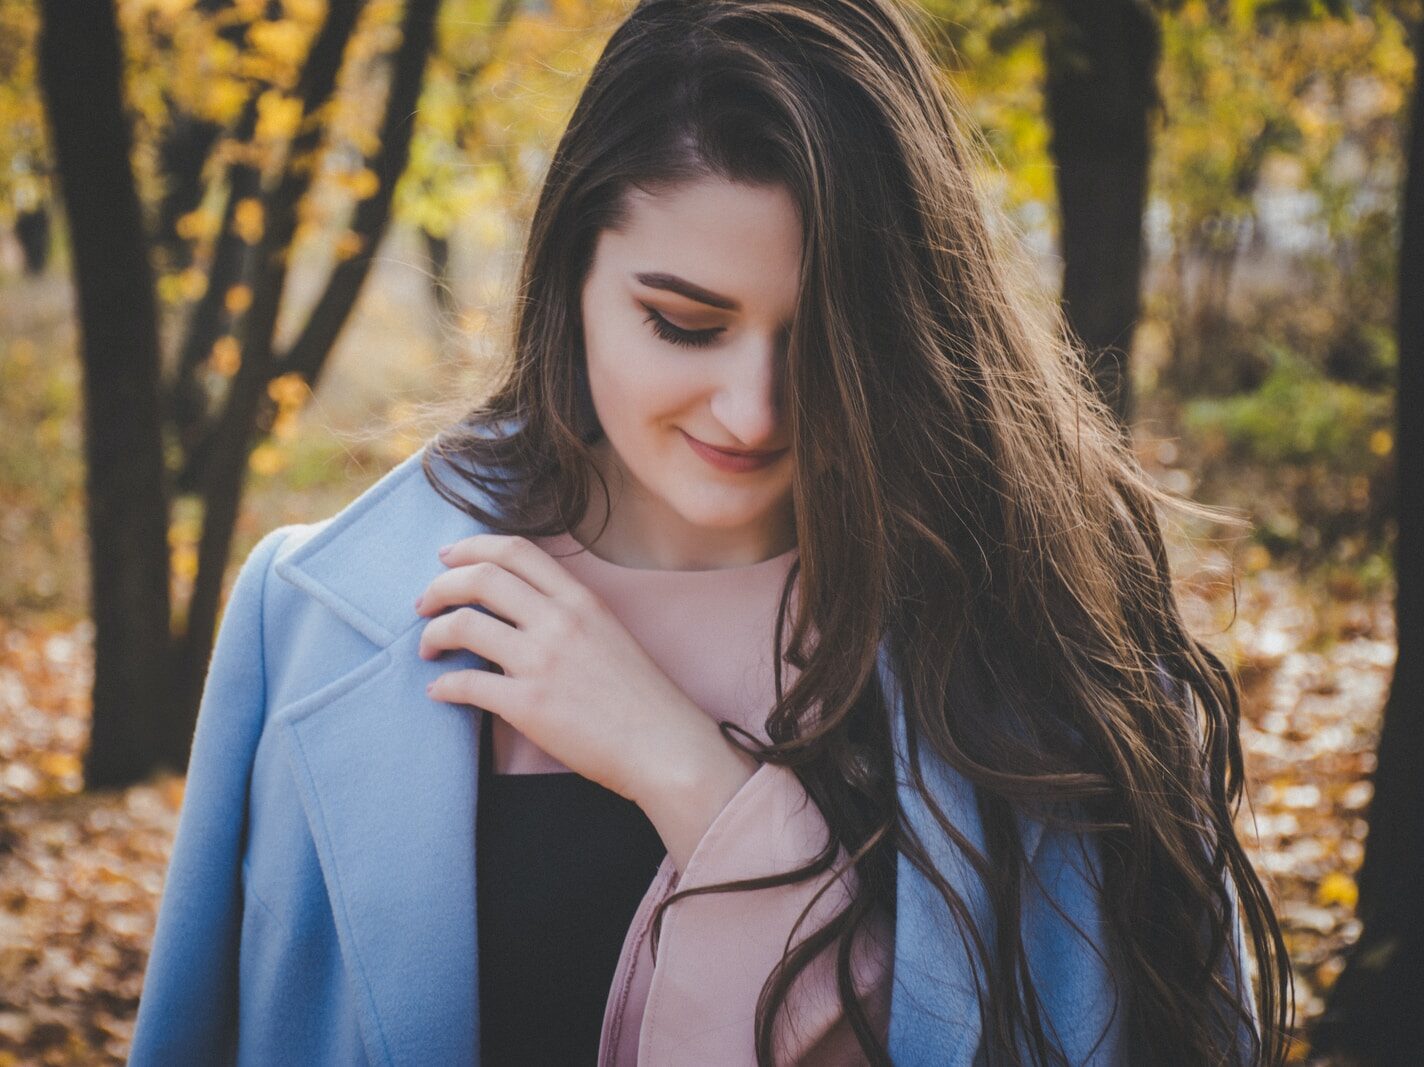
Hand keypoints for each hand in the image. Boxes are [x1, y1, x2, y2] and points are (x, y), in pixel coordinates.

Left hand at [415, 534, 758, 869]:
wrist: (665, 746)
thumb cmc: (641, 697)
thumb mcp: (608, 633)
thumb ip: (565, 613)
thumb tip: (516, 610)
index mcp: (580, 600)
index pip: (516, 550)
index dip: (471, 548)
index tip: (447, 559)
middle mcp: (560, 621)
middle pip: (480, 578)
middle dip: (439, 587)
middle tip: (423, 604)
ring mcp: (543, 662)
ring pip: (463, 625)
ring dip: (432, 635)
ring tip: (428, 649)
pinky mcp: (529, 706)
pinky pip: (465, 685)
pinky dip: (442, 685)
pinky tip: (440, 692)